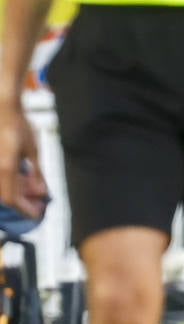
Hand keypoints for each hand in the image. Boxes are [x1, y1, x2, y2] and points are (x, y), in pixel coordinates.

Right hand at [0, 102, 48, 220]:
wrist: (2, 109)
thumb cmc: (19, 127)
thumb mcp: (32, 150)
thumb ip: (36, 173)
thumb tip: (40, 192)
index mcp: (5, 169)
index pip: (12, 199)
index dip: (25, 209)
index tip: (38, 214)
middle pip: (6, 196)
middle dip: (24, 202)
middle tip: (40, 202)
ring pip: (4, 189)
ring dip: (19, 192)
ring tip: (35, 189)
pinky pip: (2, 179)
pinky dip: (13, 182)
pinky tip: (25, 178)